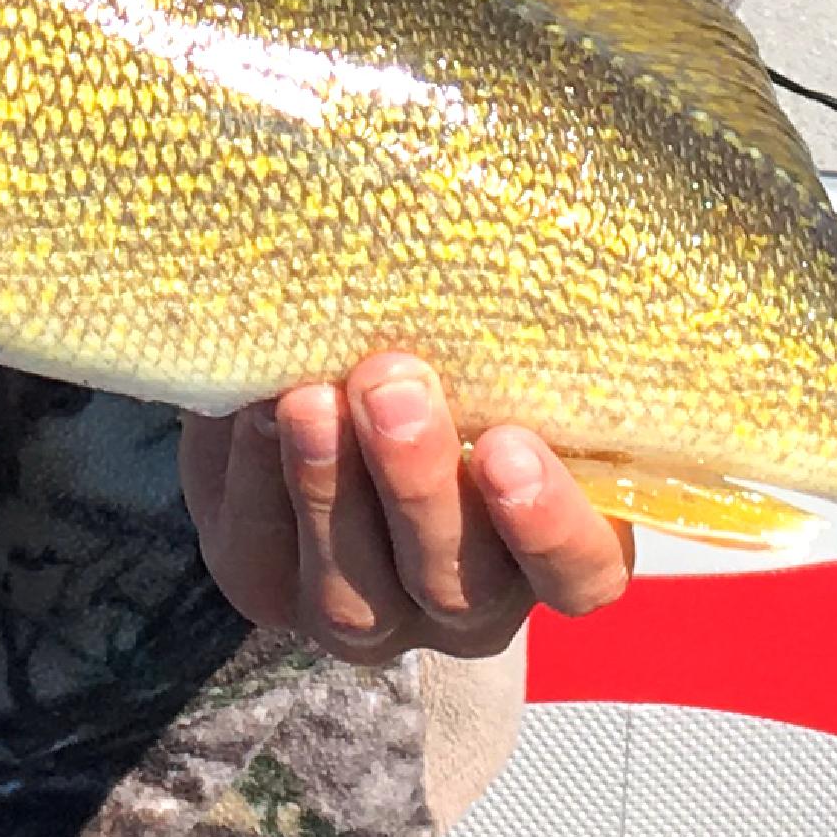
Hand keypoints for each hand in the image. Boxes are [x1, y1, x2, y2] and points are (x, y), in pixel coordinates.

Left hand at [181, 356, 633, 664]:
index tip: (510, 444)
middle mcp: (468, 601)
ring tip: (310, 399)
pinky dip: (257, 482)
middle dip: (419, 485)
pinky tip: (254, 412)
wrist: (315, 362)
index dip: (553, 526)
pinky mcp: (273, 591)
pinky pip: (264, 561)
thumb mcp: (491, 337)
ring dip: (330, 490)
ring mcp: (369, 611)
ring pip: (356, 593)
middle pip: (458, 583)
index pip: (582, 570)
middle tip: (393, 386)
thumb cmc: (442, 343)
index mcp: (551, 539)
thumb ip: (515, 321)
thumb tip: (545, 224)